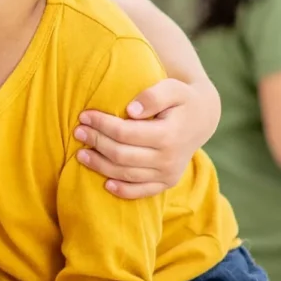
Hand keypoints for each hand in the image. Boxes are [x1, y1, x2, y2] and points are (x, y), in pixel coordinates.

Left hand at [74, 77, 199, 198]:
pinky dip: (122, 191)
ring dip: (100, 166)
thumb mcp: (173, 88)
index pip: (125, 133)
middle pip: (122, 155)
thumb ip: (153, 96)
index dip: (102, 125)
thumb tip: (130, 110)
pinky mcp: (166, 182)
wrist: (202, 118)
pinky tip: (105, 184)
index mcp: (169, 135)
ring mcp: (168, 174)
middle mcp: (168, 159)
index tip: (84, 115)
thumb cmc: (182, 99)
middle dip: (96, 143)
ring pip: (126, 175)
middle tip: (78, 132)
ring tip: (80, 154)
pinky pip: (141, 192)